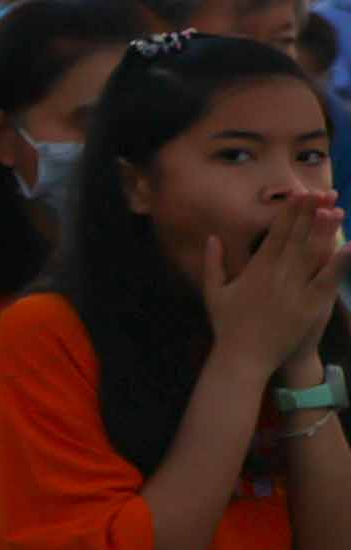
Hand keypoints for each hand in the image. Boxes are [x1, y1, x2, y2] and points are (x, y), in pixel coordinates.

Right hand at [202, 208, 346, 373]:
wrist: (243, 357)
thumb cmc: (227, 325)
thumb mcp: (214, 292)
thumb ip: (213, 263)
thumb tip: (212, 237)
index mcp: (256, 270)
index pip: (276, 233)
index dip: (289, 212)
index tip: (299, 193)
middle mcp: (277, 275)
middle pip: (297, 238)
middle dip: (310, 213)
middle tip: (322, 191)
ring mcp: (295, 290)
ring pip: (314, 254)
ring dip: (326, 230)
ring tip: (336, 209)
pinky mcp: (310, 306)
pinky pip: (328, 280)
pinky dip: (340, 262)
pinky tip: (350, 246)